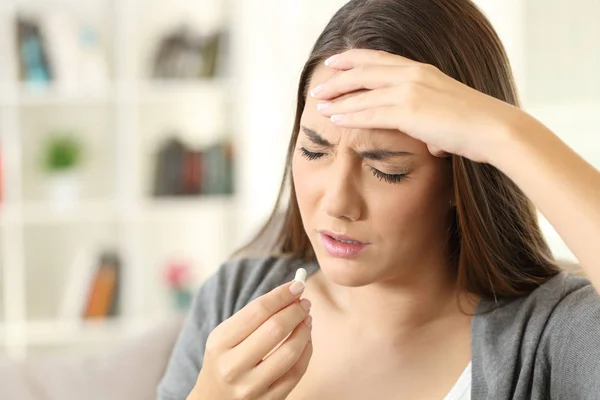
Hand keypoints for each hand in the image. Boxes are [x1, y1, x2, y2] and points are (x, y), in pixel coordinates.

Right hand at [189, 280, 311, 399]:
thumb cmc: (224, 361)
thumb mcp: (225, 337)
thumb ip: (254, 316)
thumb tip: (292, 292)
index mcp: (220, 343)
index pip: (258, 311)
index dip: (281, 295)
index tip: (298, 285)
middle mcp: (233, 366)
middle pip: (275, 329)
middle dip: (296, 311)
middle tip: (304, 303)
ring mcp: (251, 387)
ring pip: (290, 352)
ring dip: (304, 330)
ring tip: (307, 319)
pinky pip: (296, 372)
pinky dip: (306, 351)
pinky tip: (306, 340)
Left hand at [310, 49, 521, 163]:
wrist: (495, 130)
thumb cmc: (477, 127)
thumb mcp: (449, 115)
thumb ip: (435, 124)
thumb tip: (432, 143)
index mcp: (422, 71)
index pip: (379, 59)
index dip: (353, 59)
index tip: (335, 63)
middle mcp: (413, 75)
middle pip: (364, 71)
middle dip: (337, 79)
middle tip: (318, 87)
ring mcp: (410, 91)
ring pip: (362, 93)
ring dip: (337, 99)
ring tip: (318, 106)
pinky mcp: (409, 111)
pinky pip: (370, 112)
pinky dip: (349, 116)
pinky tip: (335, 119)